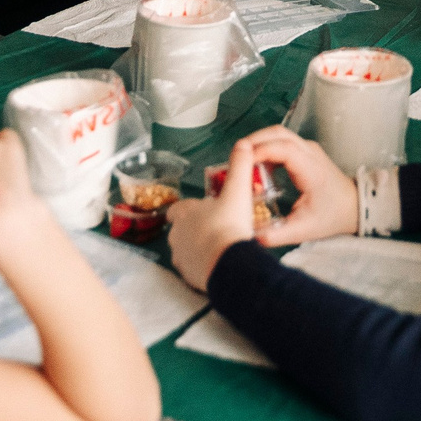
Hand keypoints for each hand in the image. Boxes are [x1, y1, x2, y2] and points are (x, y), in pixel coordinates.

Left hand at [164, 139, 259, 292]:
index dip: (187, 210)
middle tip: (217, 230)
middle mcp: (177, 235)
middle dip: (194, 230)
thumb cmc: (230, 225)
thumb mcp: (238, 191)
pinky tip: (218, 264)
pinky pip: (192, 269)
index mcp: (185, 213)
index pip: (176, 210)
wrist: (228, 262)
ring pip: (186, 250)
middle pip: (180, 231)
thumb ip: (240, 166)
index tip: (201, 212)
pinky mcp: (187, 275)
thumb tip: (243, 144)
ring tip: (219, 249)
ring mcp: (180, 256)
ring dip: (198, 249)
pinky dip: (202, 267)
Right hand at [239, 125, 359, 245]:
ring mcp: (308, 149)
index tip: (240, 161)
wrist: (354, 207)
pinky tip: (255, 165)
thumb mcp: (304, 230)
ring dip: (258, 142)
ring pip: (278, 134)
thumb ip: (277, 234)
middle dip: (253, 141)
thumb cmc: (332, 216)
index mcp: (311, 170)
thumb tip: (252, 238)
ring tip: (240, 161)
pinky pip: (281, 141)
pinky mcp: (304, 151)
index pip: (284, 149)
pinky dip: (265, 147)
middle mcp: (310, 152)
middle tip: (234, 158)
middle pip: (278, 134)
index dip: (260, 151)